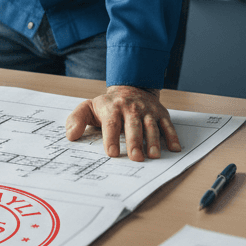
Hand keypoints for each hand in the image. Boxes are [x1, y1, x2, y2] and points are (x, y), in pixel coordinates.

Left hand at [64, 85, 181, 161]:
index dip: (111, 138)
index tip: (111, 153)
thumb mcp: (88, 108)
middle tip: (135, 158)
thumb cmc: (108, 105)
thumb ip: (76, 120)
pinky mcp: (160, 113)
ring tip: (153, 156)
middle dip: (134, 142)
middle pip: (133, 126)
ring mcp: (147, 110)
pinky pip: (167, 125)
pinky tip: (174, 148)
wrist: (130, 88)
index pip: (111, 123)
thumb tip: (70, 135)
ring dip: (153, 141)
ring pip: (151, 126)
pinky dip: (172, 136)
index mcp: (112, 108)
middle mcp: (131, 108)